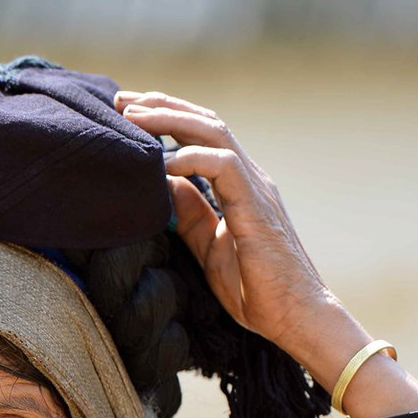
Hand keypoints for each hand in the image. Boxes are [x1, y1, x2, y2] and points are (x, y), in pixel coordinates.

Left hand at [114, 89, 332, 361]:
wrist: (295, 316)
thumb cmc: (255, 289)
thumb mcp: (209, 247)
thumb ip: (190, 214)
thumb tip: (162, 186)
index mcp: (238, 185)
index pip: (201, 136)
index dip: (166, 119)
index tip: (128, 113)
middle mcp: (249, 176)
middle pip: (205, 122)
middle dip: (162, 107)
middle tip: (122, 100)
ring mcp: (256, 188)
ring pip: (214, 133)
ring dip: (171, 121)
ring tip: (133, 118)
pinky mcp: (257, 207)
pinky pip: (224, 167)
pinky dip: (192, 159)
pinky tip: (164, 162)